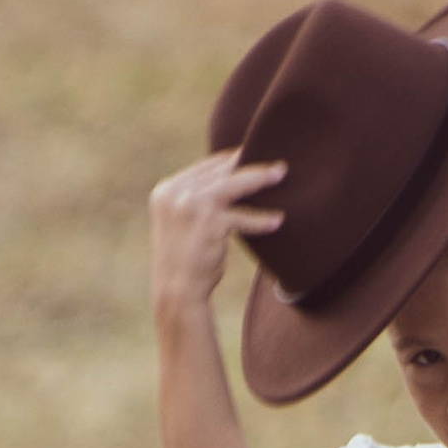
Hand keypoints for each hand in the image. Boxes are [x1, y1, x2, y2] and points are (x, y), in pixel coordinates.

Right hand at [148, 150, 284, 321]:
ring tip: (281, 174)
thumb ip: (195, 199)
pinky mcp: (209, 222)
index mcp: (166, 189)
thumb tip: (227, 178)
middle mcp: (175, 192)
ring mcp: (191, 205)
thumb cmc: (184, 260)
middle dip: (250, 163)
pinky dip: (261, 220)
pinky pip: (243, 217)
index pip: (206, 167)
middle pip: (221, 171)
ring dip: (260, 178)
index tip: (253, 155)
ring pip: (234, 184)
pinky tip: (277, 221)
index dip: (232, 160)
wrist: (176, 292)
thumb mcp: (180, 222)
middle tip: (277, 162)